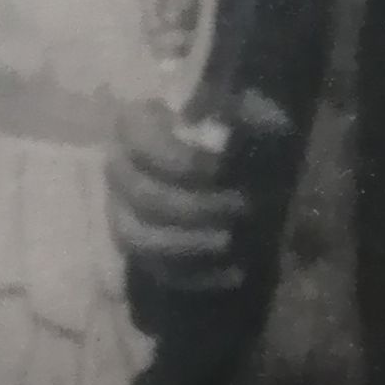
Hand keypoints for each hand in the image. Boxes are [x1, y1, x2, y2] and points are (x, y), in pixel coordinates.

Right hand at [104, 89, 290, 292]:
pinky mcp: (140, 252)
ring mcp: (123, 215)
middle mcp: (119, 171)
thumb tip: (265, 124)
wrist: (221, 169)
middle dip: (194, 206)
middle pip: (141, 196)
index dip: (181, 160)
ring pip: (137, 239)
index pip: (139, 142)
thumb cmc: (227, 129)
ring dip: (186, 244)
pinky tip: (234, 272)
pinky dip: (196, 276)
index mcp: (135, 126)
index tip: (223, 167)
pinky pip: (157, 271)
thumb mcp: (242, 108)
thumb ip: (249, 112)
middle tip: (241, 206)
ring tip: (230, 242)